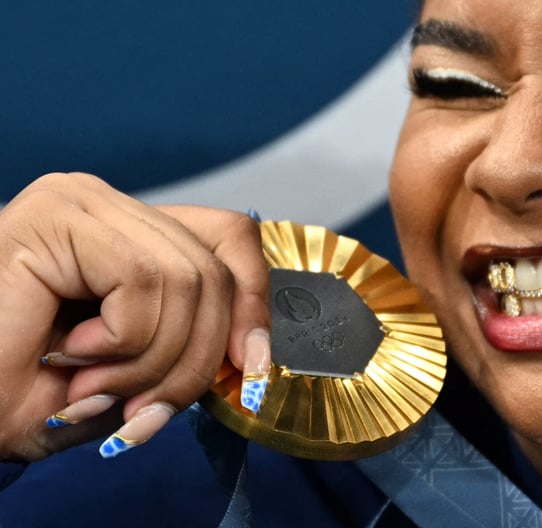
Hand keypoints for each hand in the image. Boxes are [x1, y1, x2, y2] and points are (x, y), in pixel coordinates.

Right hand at [0, 173, 269, 459]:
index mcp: (131, 235)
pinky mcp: (59, 217)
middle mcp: (111, 208)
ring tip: (93, 384)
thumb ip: (187, 352)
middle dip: (194, 361)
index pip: (228, 241)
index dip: (252, 304)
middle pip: (215, 272)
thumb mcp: (129, 378)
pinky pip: (144, 282)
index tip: (250, 367)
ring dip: (151, 360)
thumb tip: (251, 357)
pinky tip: (71, 354)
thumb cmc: (21, 392)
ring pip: (188, 279)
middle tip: (144, 410)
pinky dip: (122, 340)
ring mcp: (85, 204)